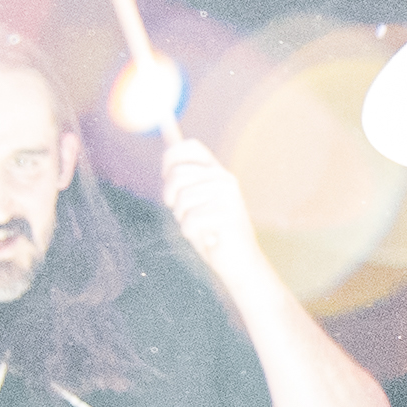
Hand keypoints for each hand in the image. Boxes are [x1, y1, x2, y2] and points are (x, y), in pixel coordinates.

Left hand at [157, 132, 274, 273]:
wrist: (240, 262)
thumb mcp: (195, 202)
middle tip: (180, 212)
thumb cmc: (212, 232)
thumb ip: (183, 178)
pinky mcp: (227, 214)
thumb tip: (166, 144)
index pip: (189, 146)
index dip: (170, 159)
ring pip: (182, 199)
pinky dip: (191, 233)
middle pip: (178, 174)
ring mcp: (228, 195)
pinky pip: (190, 220)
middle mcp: (224, 178)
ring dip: (182, 219)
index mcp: (216, 172)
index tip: (167, 178)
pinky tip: (207, 237)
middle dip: (169, 197)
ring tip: (199, 226)